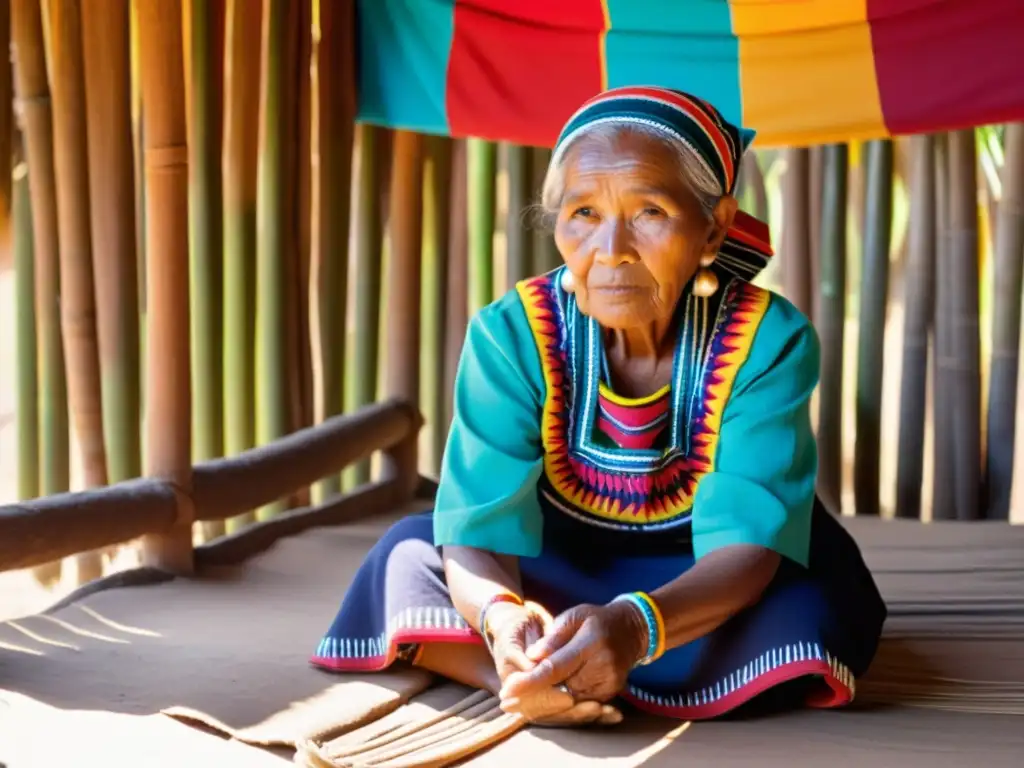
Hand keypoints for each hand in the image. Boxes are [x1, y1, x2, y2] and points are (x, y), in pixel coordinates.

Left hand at [488, 601, 623, 726]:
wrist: (632, 630)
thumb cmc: (596, 620)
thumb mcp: (574, 616)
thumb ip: (553, 637)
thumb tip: (531, 657)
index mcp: (590, 643)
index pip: (555, 668)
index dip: (530, 682)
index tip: (508, 690)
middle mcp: (602, 667)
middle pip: (559, 690)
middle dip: (531, 696)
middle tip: (505, 701)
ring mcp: (608, 684)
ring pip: (567, 701)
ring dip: (544, 701)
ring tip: (519, 702)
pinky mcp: (609, 694)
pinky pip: (578, 704)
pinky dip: (559, 702)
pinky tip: (543, 699)